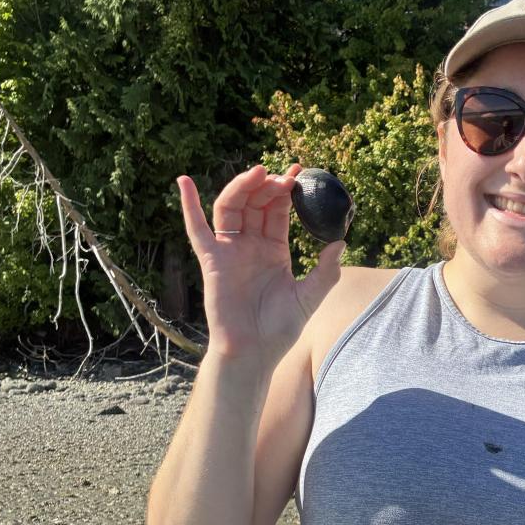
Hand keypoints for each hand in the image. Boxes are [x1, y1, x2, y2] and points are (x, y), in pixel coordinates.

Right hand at [176, 163, 345, 368]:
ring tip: (259, 172)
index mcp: (273, 250)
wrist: (255, 351)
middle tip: (285, 175)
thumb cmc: (280, 328)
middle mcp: (250, 246)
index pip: (277, 211)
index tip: (298, 172)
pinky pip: (197, 230)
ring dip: (242, 187)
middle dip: (268, 186)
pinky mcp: (212, 260)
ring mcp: (229, 251)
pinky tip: (184, 182)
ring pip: (232, 208)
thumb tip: (341, 242)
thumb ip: (326, 271)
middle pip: (255, 204)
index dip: (286, 191)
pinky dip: (189, 206)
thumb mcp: (310, 297)